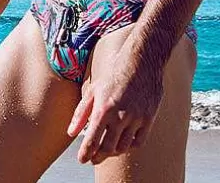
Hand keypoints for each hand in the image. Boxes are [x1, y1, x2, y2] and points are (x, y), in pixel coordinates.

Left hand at [67, 50, 163, 164]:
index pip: (92, 141)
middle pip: (107, 149)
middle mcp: (120, 115)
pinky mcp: (149, 117)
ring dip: (113, 152)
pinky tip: (123, 141)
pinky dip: (129, 146)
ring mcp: (136, 117)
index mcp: (104, 108)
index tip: (82, 159)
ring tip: (107, 149)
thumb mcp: (94, 89)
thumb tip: (71, 133)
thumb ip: (81, 112)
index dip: (85, 154)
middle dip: (98, 157)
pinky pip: (138, 142)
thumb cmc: (114, 73)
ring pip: (123, 148)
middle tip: (94, 159)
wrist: (141, 61)